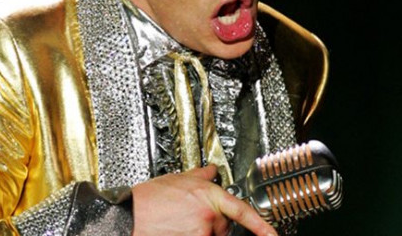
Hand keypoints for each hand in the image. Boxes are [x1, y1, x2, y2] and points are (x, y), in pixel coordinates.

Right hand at [131, 165, 277, 235]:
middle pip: (224, 227)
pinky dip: (192, 235)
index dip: (261, 226)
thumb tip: (211, 171)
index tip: (272, 235)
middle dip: (213, 225)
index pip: (242, 210)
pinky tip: (177, 230)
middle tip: (189, 219)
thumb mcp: (176, 180)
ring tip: (178, 225)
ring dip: (202, 233)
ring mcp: (202, 232)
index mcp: (208, 193)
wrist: (129, 215)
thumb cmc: (147, 199)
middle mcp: (209, 214)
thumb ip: (199, 176)